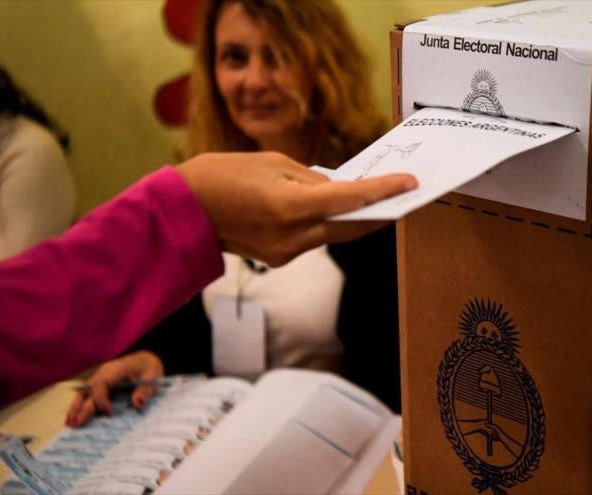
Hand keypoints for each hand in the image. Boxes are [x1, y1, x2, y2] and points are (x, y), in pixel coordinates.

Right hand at [65, 350, 163, 426]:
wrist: (145, 359)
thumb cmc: (148, 368)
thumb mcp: (153, 377)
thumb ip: (146, 390)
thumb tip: (138, 404)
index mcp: (116, 369)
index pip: (101, 383)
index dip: (102, 399)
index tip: (109, 413)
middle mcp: (103, 373)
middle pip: (88, 390)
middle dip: (81, 407)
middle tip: (76, 424)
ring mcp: (99, 378)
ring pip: (83, 392)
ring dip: (75, 408)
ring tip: (69, 424)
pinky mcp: (98, 385)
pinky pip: (86, 395)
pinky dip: (78, 406)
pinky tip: (72, 419)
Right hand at [177, 152, 416, 265]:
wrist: (181, 212)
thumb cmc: (220, 176)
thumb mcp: (271, 164)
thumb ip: (311, 179)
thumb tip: (339, 191)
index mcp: (289, 207)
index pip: (350, 200)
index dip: (384, 191)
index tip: (410, 183)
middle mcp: (291, 236)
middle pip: (350, 226)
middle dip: (379, 211)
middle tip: (404, 195)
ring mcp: (285, 253)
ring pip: (333, 235)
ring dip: (355, 219)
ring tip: (379, 200)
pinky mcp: (278, 259)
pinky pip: (314, 240)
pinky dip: (328, 225)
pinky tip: (339, 211)